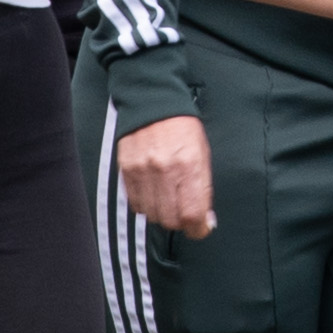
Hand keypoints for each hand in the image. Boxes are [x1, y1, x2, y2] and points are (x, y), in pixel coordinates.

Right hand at [115, 115, 213, 238]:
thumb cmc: (182, 128)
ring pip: (152, 215)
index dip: (198, 229)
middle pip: (171, 219)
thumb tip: (205, 218)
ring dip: (162, 214)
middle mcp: (164, 170)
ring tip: (168, 200)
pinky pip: (136, 204)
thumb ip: (203, 187)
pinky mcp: (127, 171)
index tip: (201, 228)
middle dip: (181, 221)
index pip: (192, 214)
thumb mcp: (202, 153)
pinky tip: (153, 193)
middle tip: (185, 212)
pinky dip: (146, 205)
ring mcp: (143, 171)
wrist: (152, 103)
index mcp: (189, 165)